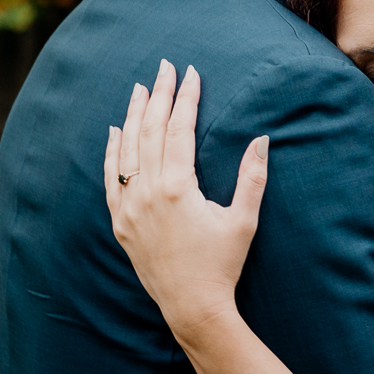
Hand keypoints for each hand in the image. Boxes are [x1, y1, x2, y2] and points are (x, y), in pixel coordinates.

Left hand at [103, 61, 268, 334]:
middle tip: (164, 67)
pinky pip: (111, 178)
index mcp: (177, 188)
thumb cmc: (222, 264)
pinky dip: (113, 152)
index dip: (186, 98)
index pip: (179, 129)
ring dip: (133, 116)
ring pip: (128, 150)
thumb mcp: (243, 220)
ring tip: (139, 89)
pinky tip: (116, 131)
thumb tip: (262, 139)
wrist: (192, 307)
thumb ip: (252, 177)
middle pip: (150, 131)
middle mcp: (147, 193)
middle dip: (158, 95)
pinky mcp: (121, 223)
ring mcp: (129, 208)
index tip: (191, 73)